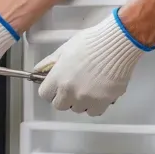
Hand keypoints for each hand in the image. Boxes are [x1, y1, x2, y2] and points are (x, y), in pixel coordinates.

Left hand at [36, 11, 153, 115]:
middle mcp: (70, 92)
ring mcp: (87, 98)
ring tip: (89, 87)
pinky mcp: (103, 101)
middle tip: (73, 87)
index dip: (51, 90)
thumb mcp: (65, 48)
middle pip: (60, 105)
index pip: (45, 95)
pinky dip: (95, 105)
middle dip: (64, 98)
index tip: (56, 87)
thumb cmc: (92, 42)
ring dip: (80, 101)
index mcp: (58, 78)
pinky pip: (94, 112)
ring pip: (78, 109)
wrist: (116, 43)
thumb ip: (50, 62)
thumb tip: (38, 70)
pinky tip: (98, 93)